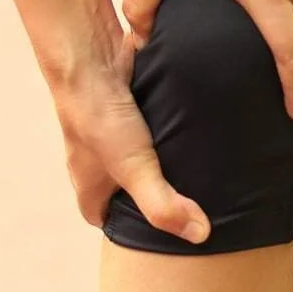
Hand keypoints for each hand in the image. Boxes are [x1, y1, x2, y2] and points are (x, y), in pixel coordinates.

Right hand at [52, 31, 210, 242]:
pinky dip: (171, 137)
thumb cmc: (100, 115)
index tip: (161, 238)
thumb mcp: (133, 167)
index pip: (105, 220)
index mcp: (88, 184)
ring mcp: (111, 135)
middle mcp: (97, 161)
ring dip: (166, 167)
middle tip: (192, 209)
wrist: (88, 53)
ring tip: (204, 178)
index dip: (129, 231)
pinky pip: (153, 132)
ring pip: (141, 162)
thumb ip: (162, 203)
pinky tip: (198, 141)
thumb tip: (200, 236)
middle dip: (154, 202)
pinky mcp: (130, 111)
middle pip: (126, 193)